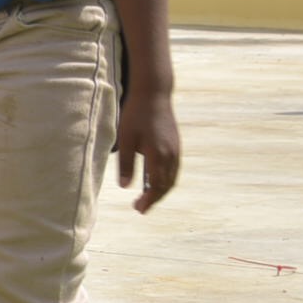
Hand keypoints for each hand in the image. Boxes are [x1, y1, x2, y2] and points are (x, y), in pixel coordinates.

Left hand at [116, 86, 181, 212]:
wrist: (154, 94)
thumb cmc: (136, 115)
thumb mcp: (125, 138)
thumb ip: (126, 163)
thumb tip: (125, 186)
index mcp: (158, 155)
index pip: (155, 186)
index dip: (148, 199)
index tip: (138, 209)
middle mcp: (171, 155)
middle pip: (166, 185)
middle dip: (154, 199)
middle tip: (140, 208)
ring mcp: (176, 150)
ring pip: (172, 178)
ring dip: (161, 190)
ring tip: (147, 197)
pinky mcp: (176, 145)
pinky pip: (174, 169)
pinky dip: (166, 180)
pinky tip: (154, 181)